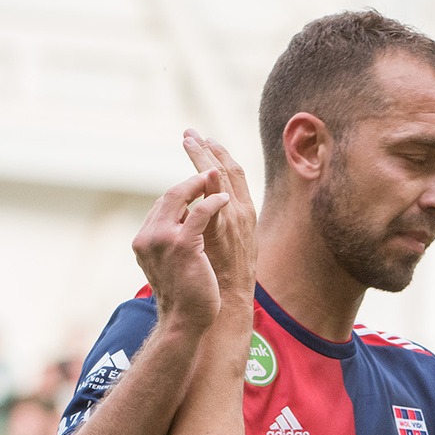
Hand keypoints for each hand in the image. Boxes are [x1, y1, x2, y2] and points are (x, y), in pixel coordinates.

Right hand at [132, 171, 231, 329]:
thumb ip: (170, 241)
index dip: (183, 193)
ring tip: (216, 175)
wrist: (184, 320)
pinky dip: (213, 201)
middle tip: (208, 168)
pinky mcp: (183, 245)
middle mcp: (148, 236)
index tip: (200, 185)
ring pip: (180, 196)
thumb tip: (181, 220)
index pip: (162, 205)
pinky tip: (225, 198)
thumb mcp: (169, 263)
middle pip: (168, 195)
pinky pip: (199, 212)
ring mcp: (163, 240)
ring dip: (200, 182)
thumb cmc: (184, 294)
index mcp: (143, 239)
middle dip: (189, 179)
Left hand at [182, 129, 256, 297]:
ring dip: (204, 158)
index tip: (205, 141)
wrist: (229, 302)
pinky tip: (196, 167)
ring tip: (190, 141)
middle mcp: (243, 214)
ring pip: (221, 179)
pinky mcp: (224, 228)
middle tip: (191, 133)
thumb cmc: (222, 280)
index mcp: (244, 216)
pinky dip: (205, 180)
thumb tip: (190, 212)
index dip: (218, 157)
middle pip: (227, 172)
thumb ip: (209, 225)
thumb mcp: (218, 246)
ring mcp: (235, 220)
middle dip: (209, 151)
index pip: (232, 177)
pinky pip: (214, 197)